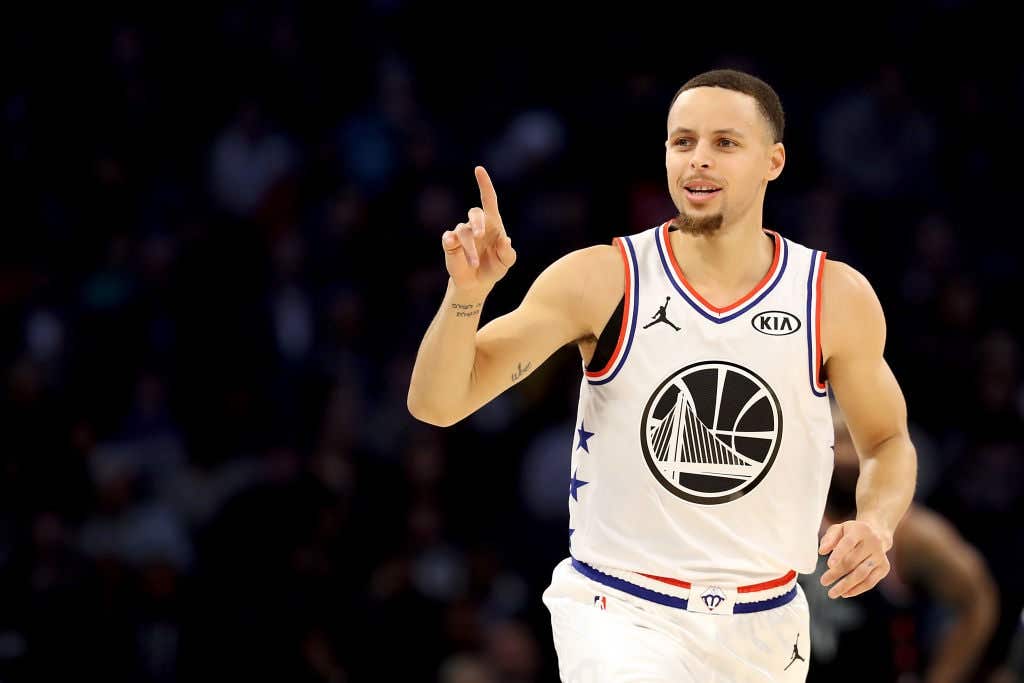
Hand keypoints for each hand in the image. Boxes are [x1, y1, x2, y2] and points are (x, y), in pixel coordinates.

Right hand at [441, 166, 515, 292]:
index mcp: (492, 223)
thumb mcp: (506, 262)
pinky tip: (453, 246)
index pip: (488, 199)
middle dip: (477, 222)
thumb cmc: (494, 267)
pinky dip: (451, 241)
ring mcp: (461, 233)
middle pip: (474, 213)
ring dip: (470, 248)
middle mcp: (475, 224)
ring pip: (463, 232)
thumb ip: (508, 252)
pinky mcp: (450, 244)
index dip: (484, 184)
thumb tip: (505, 240)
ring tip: (475, 263)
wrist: (478, 283)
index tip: (478, 170)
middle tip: (479, 235)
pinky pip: (448, 238)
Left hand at [819, 520, 891, 598]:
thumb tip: (822, 551)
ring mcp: (880, 556)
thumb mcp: (839, 529)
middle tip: (823, 582)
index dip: (839, 554)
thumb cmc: (851, 533)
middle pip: (853, 561)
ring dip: (846, 585)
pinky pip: (870, 582)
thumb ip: (829, 539)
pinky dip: (857, 589)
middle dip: (837, 573)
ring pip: (862, 574)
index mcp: (860, 530)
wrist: (876, 533)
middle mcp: (873, 543)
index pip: (849, 543)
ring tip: (832, 593)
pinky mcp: (884, 567)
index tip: (828, 565)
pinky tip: (845, 593)